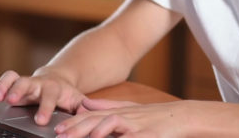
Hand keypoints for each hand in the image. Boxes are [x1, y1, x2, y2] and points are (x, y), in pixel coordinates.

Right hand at [0, 70, 86, 124]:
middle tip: (12, 100)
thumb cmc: (67, 94)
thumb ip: (84, 109)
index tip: (41, 120)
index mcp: (53, 88)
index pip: (49, 96)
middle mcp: (36, 83)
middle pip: (27, 82)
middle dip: (18, 90)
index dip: (45, 107)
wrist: (58, 78)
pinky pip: (1, 81)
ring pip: (12, 78)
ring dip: (3, 86)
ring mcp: (24, 81)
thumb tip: (94, 118)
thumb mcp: (78, 101)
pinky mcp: (13, 83)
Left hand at [54, 99, 194, 137]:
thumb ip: (106, 107)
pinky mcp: (148, 134)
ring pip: (110, 124)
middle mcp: (124, 116)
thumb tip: (84, 104)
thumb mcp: (129, 109)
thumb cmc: (155, 116)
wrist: (182, 116)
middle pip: (96, 120)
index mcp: (118, 112)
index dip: (73, 123)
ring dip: (93, 132)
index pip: (91, 117)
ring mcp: (136, 125)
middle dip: (76, 129)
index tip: (57, 129)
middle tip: (60, 136)